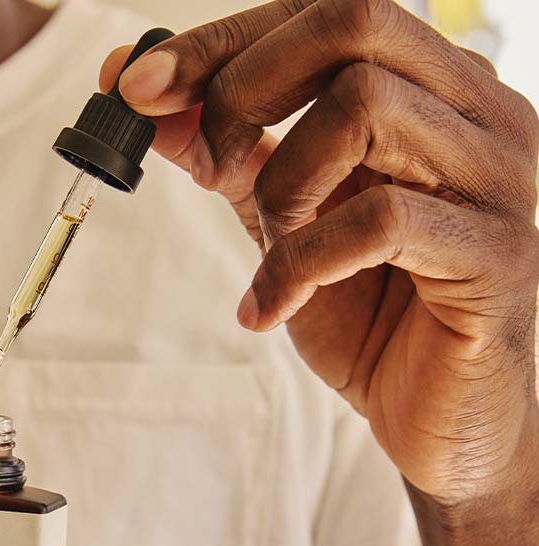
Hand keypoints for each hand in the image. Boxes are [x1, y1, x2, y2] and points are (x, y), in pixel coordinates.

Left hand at [103, 0, 538, 504]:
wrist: (433, 419)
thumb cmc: (368, 318)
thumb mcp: (284, 223)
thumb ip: (232, 156)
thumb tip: (145, 96)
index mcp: (431, 92)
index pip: (326, 12)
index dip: (221, 41)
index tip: (136, 88)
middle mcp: (475, 114)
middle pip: (352, 23)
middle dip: (243, 90)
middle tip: (206, 169)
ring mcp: (493, 178)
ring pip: (366, 108)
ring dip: (282, 183)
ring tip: (271, 249)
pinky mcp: (491, 253)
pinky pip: (378, 220)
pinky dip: (298, 264)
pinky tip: (271, 308)